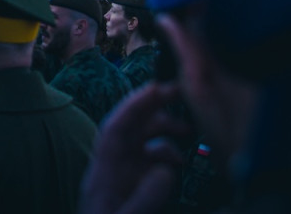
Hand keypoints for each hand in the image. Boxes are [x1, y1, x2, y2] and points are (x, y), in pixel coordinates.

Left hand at [78, 83, 187, 213]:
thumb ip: (143, 200)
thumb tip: (166, 170)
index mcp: (104, 176)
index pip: (117, 129)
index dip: (137, 106)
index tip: (161, 90)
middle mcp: (112, 172)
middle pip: (129, 129)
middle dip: (153, 110)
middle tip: (180, 96)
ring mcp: (123, 182)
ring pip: (142, 143)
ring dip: (163, 133)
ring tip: (187, 134)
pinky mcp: (135, 193)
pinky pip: (150, 164)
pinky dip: (165, 157)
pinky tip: (177, 165)